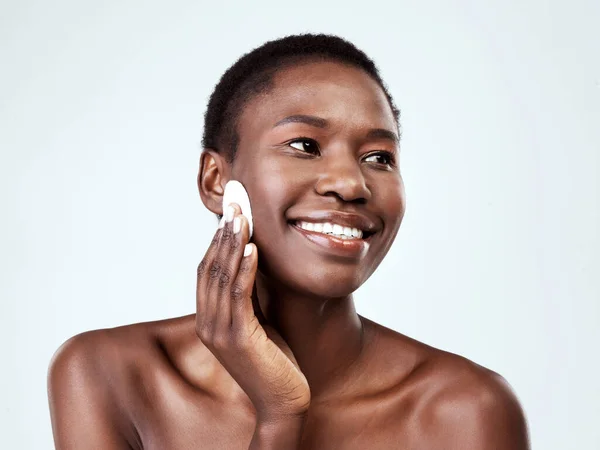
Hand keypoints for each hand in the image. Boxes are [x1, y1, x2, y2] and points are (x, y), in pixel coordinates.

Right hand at [196, 203, 310, 420]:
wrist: (283, 400)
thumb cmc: (274, 359)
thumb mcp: (258, 320)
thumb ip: (248, 295)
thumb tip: (251, 261)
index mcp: (209, 318)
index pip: (207, 269)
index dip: (218, 239)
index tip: (232, 211)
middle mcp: (207, 323)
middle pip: (210, 267)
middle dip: (223, 233)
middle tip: (235, 202)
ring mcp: (219, 332)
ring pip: (222, 277)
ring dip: (233, 244)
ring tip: (241, 217)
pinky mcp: (238, 339)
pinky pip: (239, 295)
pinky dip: (245, 269)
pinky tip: (253, 248)